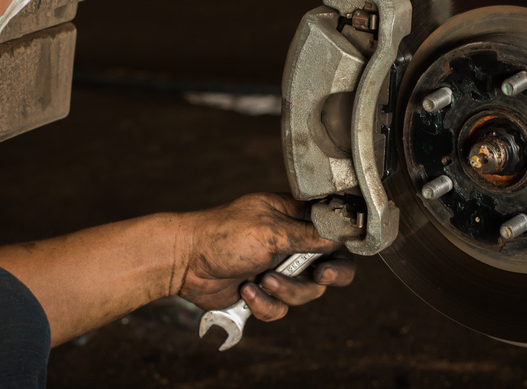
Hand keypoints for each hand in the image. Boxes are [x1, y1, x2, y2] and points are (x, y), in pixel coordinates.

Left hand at [177, 192, 352, 313]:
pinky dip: (264, 303)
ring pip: (306, 292)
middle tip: (320, 276)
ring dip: (286, 290)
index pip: (332, 230)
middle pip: (329, 266)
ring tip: (262, 280)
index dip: (341, 246)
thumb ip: (308, 235)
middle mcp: (291, 243)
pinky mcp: (264, 292)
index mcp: (294, 218)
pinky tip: (246, 291)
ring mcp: (278, 268)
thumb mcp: (271, 231)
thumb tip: (339, 235)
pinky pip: (281, 308)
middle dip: (324, 276)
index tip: (334, 257)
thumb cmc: (223, 235)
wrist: (185, 262)